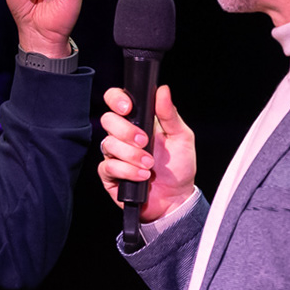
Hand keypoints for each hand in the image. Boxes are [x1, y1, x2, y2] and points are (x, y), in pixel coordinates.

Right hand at [97, 84, 196, 223]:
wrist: (176, 198)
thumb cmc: (179, 167)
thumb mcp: (181, 137)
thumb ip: (170, 114)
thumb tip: (162, 90)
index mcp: (138, 121)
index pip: (116, 100)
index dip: (116, 99)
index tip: (128, 108)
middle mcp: (122, 136)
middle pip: (108, 120)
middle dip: (126, 131)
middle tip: (145, 141)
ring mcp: (114, 155)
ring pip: (108, 144)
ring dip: (132, 155)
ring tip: (149, 164)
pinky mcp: (110, 175)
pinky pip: (108, 167)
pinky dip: (127, 171)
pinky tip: (142, 176)